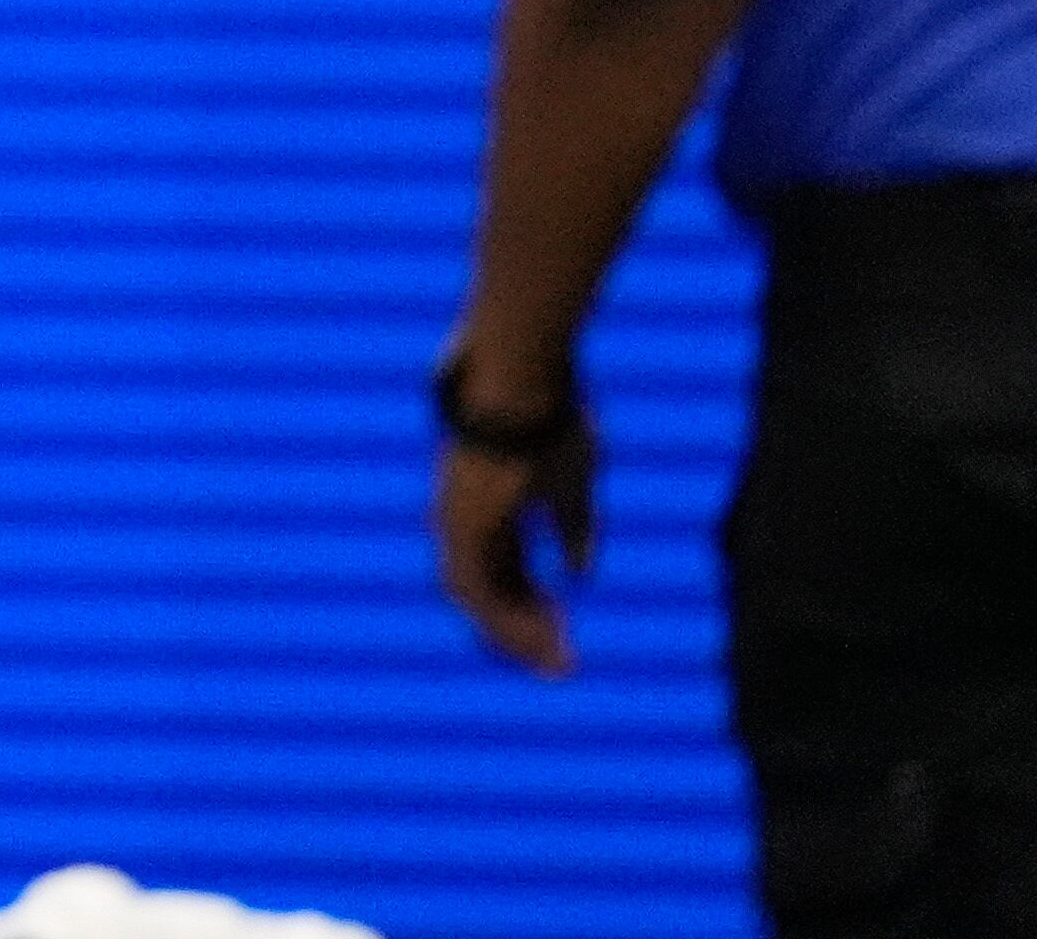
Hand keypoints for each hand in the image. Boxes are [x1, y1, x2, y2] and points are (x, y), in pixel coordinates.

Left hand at [433, 400, 598, 677]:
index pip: (504, 570)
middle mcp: (465, 518)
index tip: (561, 630)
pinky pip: (480, 590)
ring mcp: (458, 521)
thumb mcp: (573, 482)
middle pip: (489, 590)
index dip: (531, 603)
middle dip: (525, 628)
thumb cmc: (550, 415)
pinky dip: (508, 619)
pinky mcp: (463, 524)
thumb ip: (573, 530)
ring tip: (560, 662)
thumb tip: (578, 576)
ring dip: (518, 634)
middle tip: (563, 663)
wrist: (521, 373)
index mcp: (488, 506)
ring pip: (480, 599)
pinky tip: (544, 638)